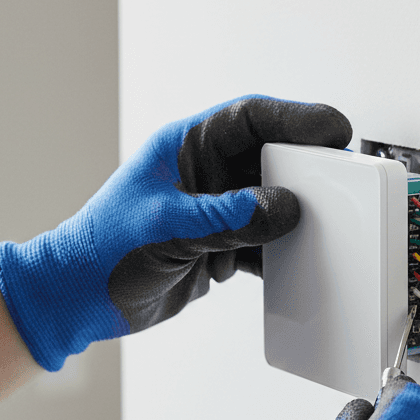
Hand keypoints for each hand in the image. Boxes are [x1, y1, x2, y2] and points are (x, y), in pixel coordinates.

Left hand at [0, 95, 350, 369]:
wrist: (78, 300)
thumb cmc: (99, 251)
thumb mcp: (165, 228)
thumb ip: (226, 219)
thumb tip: (283, 208)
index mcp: (184, 149)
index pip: (249, 119)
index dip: (296, 119)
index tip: (335, 130)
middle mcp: (202, 176)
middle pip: (268, 160)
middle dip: (304, 170)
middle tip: (341, 181)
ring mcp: (211, 213)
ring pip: (269, 204)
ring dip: (294, 217)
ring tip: (325, 226)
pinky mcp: (215, 248)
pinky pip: (259, 243)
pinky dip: (278, 254)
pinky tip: (293, 264)